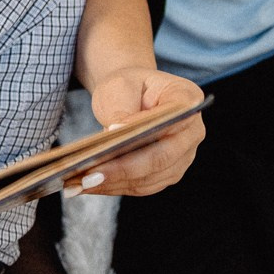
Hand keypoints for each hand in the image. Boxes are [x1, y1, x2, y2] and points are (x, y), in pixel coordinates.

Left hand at [76, 67, 204, 197]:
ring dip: (115, 183)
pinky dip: (114, 187)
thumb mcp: (120, 86)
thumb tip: (115, 134)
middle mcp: (192, 132)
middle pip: (160, 158)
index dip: (143, 134)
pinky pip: (141, 186)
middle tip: (89, 175)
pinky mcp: (167, 174)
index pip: (168, 121)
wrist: (133, 95)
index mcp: (187, 99)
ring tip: (80, 183)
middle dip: (123, 169)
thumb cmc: (128, 86)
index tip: (110, 136)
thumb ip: (121, 108)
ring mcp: (183, 157)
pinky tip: (87, 186)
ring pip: (150, 178)